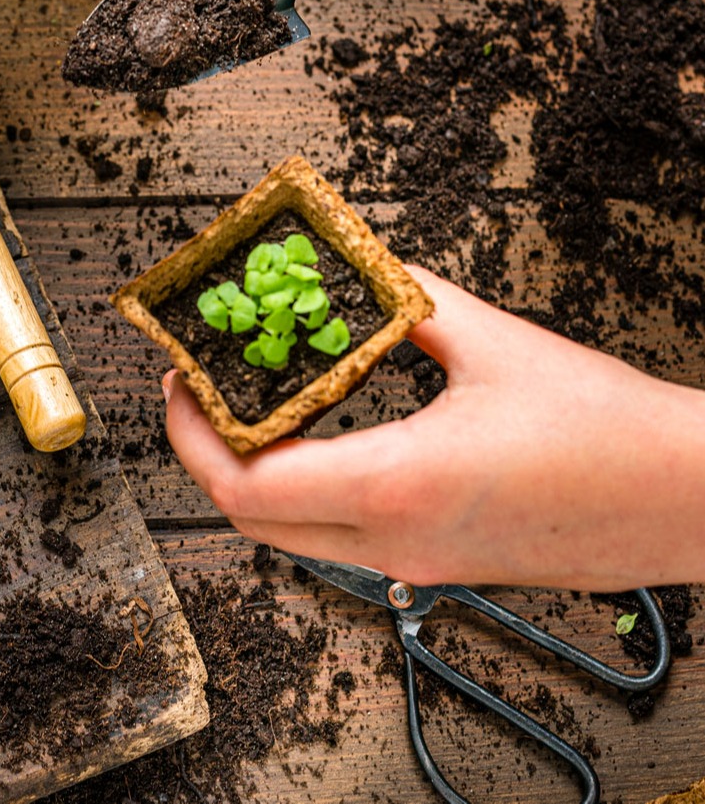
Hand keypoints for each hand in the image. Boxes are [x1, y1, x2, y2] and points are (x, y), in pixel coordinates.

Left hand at [163, 267, 704, 589]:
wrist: (693, 500)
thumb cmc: (611, 431)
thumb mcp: (493, 341)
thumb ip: (409, 300)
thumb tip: (358, 269)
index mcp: (399, 485)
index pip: (246, 482)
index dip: (190, 433)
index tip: (179, 382)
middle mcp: (397, 540)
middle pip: (252, 520)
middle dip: (205, 456)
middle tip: (199, 392)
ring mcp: (418, 562)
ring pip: (293, 534)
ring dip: (253, 473)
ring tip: (251, 403)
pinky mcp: (441, 564)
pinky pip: (341, 536)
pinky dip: (305, 489)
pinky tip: (318, 433)